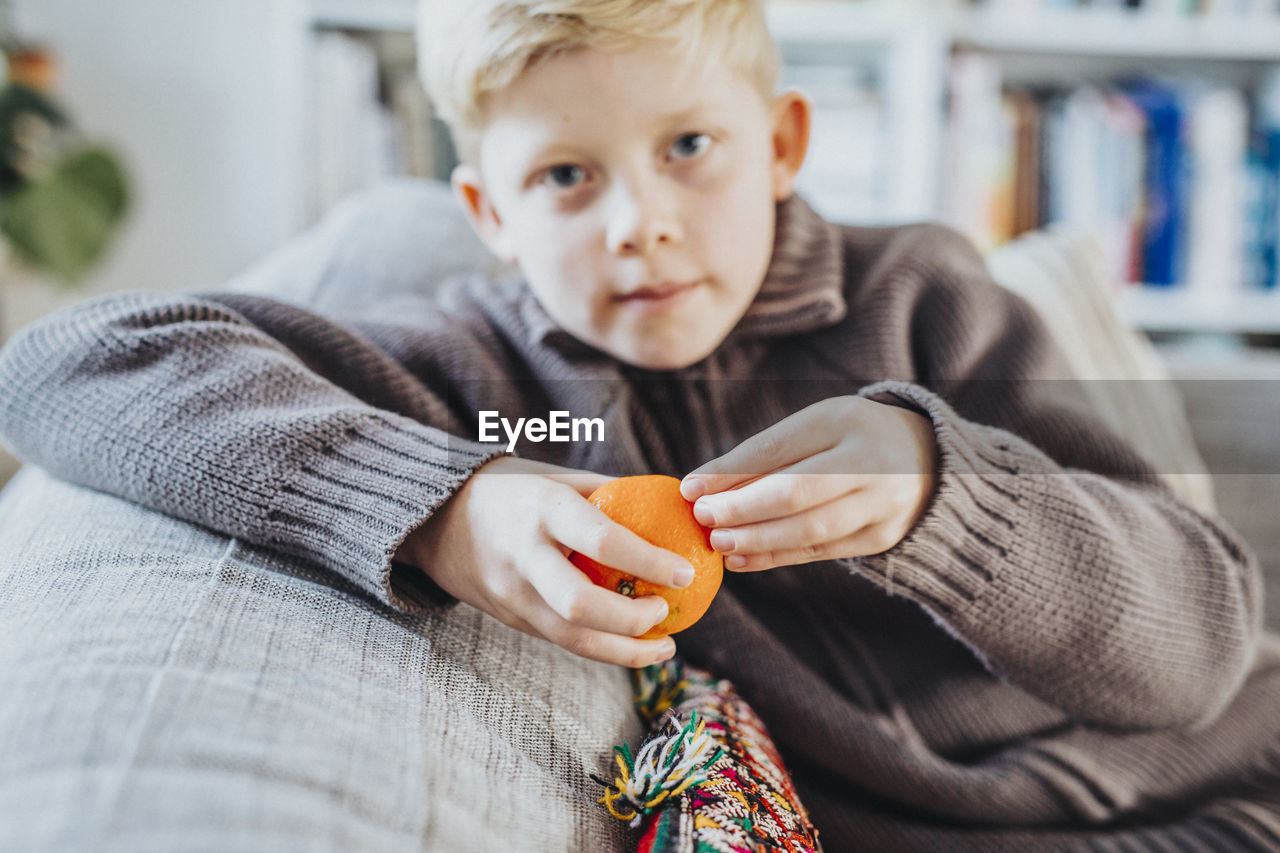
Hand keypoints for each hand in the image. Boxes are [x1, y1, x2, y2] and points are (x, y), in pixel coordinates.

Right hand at [395, 457, 694, 666]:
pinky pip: (561, 640)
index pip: (602, 540)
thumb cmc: (513, 490)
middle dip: (632, 620)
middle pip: (581, 605)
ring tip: (664, 646)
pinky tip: (634, 645)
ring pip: (571, 638)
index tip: (685, 572)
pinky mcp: (509, 617)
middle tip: (666, 612)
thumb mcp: (557, 477)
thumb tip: (673, 508)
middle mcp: (524, 554)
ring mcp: (512, 592)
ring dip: (624, 650)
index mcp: (543, 508)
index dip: (648, 561)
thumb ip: (608, 494)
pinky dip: (602, 648)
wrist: (434, 519)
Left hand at [680, 396, 937, 571]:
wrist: (929, 460)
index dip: (731, 471)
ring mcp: (881, 504)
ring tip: (718, 544)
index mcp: (845, 420)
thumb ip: (762, 455)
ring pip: (811, 529)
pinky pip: (822, 551)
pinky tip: (742, 560)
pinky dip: (778, 557)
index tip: (690, 489)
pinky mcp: (881, 538)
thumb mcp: (814, 428)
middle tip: (703, 519)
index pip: (778, 448)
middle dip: (743, 510)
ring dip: (757, 540)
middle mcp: (870, 461)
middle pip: (797, 492)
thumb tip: (698, 486)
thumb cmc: (849, 438)